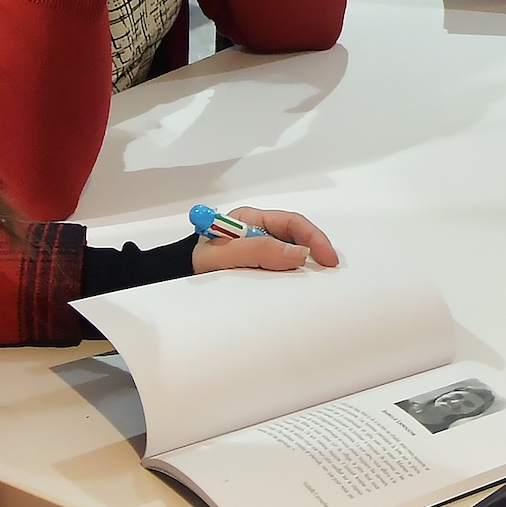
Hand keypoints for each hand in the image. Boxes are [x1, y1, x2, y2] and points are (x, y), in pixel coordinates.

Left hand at [190, 207, 339, 272]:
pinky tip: (297, 287)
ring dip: (305, 265)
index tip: (327, 258)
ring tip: (318, 280)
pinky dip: (292, 275)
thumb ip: (259, 251)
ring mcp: (258, 248)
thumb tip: (298, 254)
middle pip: (296, 236)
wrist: (176, 276)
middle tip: (329, 271)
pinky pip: (281, 267)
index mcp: (251, 219)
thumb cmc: (196, 261)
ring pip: (290, 253)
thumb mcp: (226, 255)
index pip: (292, 222)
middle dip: (315, 251)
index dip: (313, 238)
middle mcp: (258, 230)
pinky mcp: (256, 265)